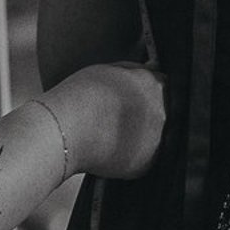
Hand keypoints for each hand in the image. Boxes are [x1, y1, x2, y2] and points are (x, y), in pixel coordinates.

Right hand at [47, 61, 167, 180]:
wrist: (65, 129)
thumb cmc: (79, 98)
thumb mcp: (109, 70)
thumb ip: (134, 70)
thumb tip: (150, 67)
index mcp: (154, 85)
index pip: (164, 87)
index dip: (148, 94)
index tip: (136, 101)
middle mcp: (161, 111)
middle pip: (163, 112)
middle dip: (146, 115)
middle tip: (119, 119)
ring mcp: (157, 138)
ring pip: (155, 137)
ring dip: (140, 136)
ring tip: (112, 135)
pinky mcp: (147, 162)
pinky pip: (144, 159)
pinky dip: (131, 156)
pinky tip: (111, 150)